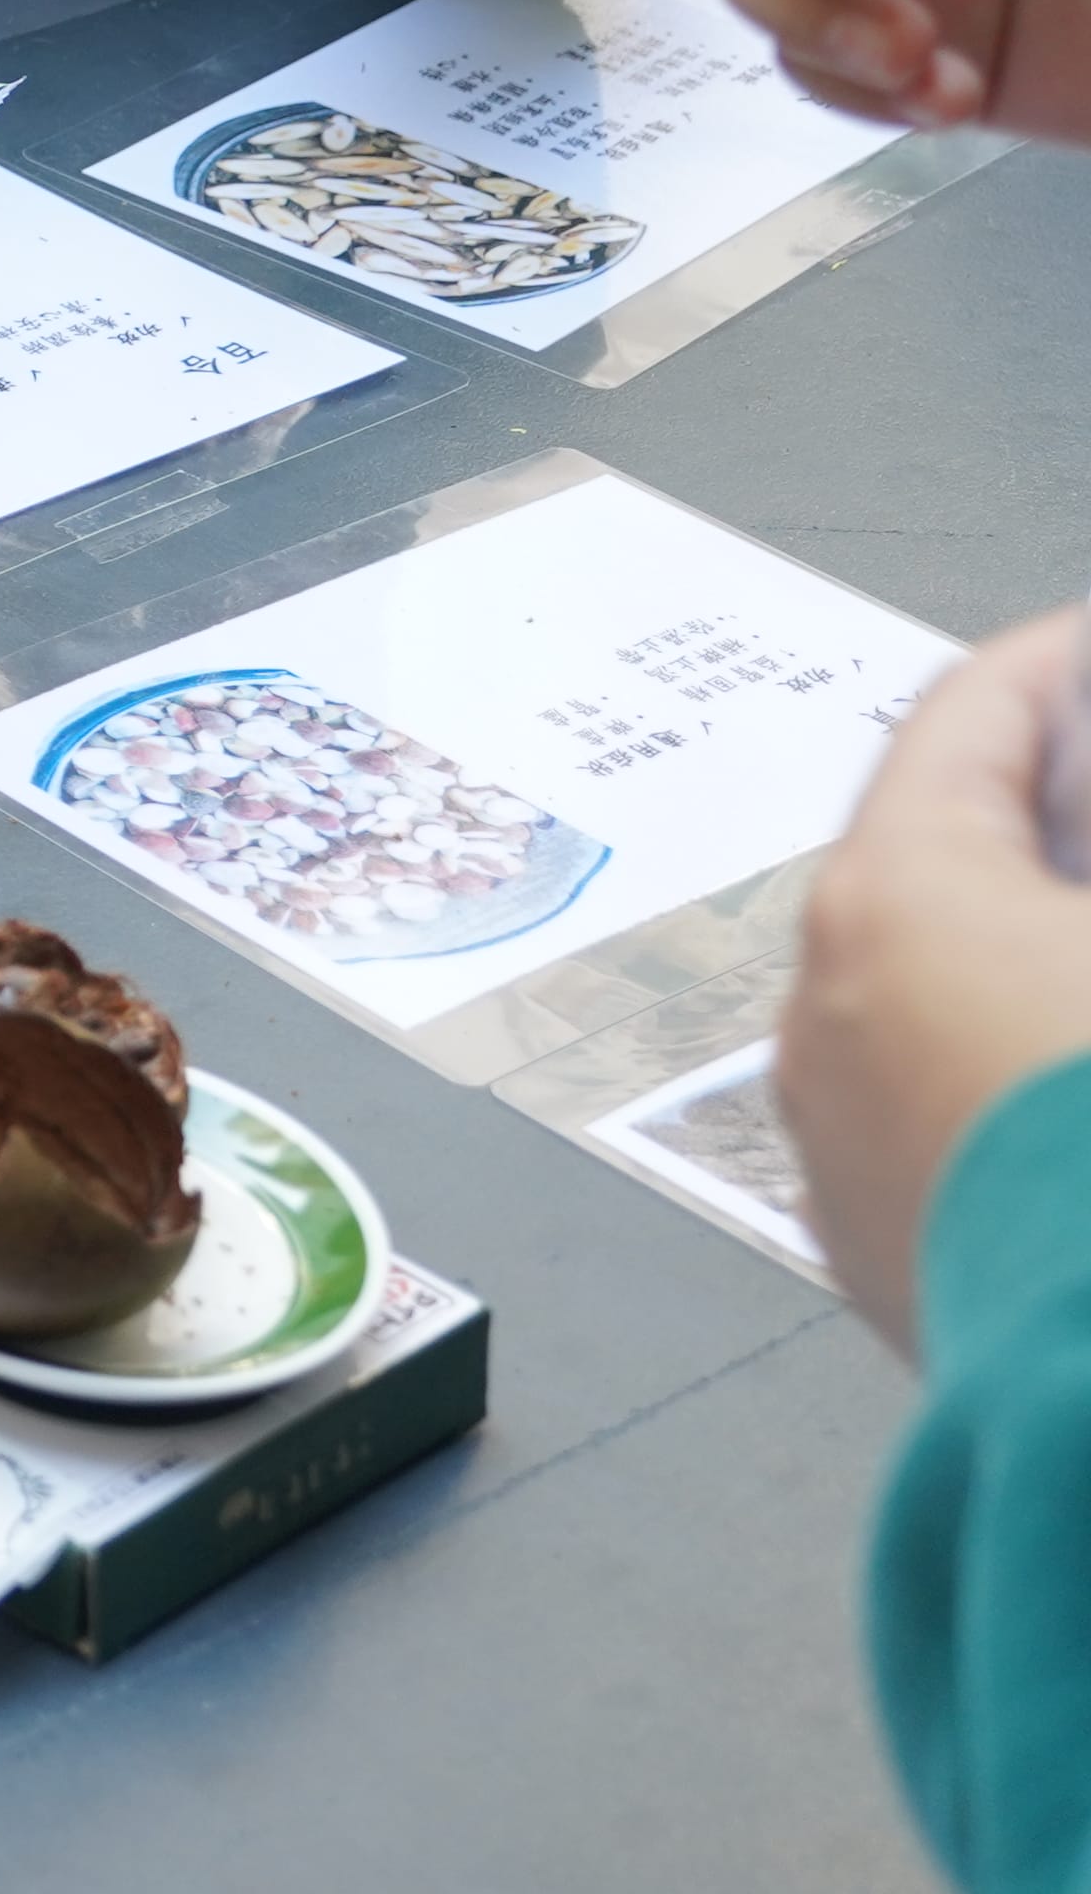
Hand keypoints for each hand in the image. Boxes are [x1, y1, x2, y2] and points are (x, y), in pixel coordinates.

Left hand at [782, 610, 1090, 1347]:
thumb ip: (1089, 851)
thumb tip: (1069, 889)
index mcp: (897, 901)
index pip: (969, 720)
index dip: (1055, 667)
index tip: (1087, 643)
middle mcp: (828, 1007)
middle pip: (944, 854)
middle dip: (1051, 817)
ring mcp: (844, 1139)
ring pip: (946, 990)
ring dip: (1037, 949)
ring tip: (1088, 926)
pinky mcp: (890, 1250)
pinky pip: (952, 1105)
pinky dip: (1023, 1060)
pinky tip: (1077, 1072)